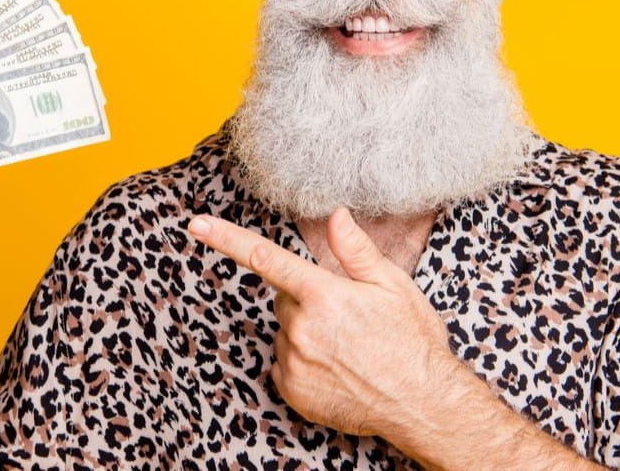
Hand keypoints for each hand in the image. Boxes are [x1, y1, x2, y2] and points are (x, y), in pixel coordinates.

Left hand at [186, 206, 460, 437]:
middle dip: (306, 299)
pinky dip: (302, 362)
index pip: (265, 258)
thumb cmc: (413, 343)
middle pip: (284, 298)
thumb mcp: (393, 287)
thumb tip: (335, 215)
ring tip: (346, 347)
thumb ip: (356, 251)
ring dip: (305, 332)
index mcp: (324, 295)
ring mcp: (293, 362)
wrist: (423, 404)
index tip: (196, 225)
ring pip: (285, 332)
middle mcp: (301, 328)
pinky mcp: (291, 391)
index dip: (226, 239)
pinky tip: (335, 368)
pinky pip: (283, 364)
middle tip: (346, 315)